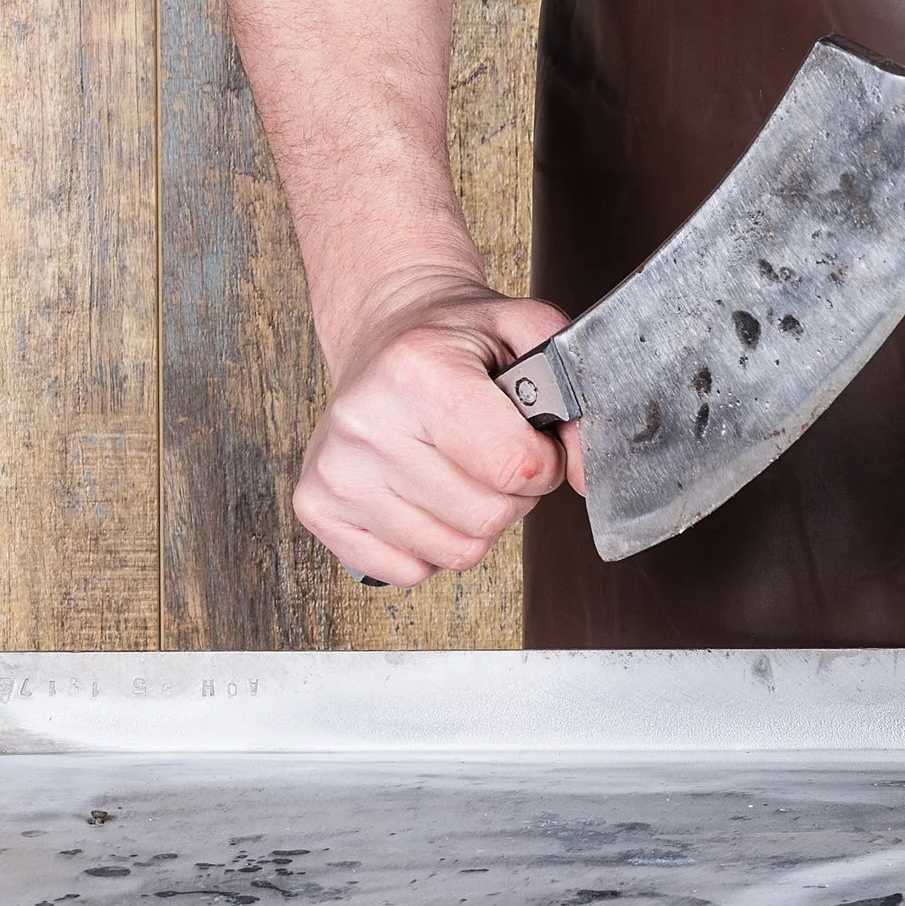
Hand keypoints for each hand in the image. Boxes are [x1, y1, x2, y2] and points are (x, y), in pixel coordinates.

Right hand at [296, 274, 575, 586]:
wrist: (387, 334)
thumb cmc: (456, 341)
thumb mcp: (528, 334)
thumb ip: (577, 395)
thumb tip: (587, 474)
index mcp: (418, 370)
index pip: (515, 465)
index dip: (544, 461)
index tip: (531, 438)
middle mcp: (366, 422)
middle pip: (488, 516)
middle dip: (512, 493)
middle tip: (494, 453)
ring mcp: (336, 470)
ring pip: (455, 551)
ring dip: (475, 520)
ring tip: (460, 469)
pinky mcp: (317, 507)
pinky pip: (410, 571)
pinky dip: (432, 543)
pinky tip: (425, 494)